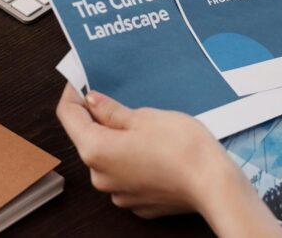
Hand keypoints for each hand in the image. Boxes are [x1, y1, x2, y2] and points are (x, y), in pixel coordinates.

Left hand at [56, 86, 281, 235]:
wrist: (213, 185)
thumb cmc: (182, 148)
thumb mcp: (144, 116)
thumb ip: (112, 110)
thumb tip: (92, 100)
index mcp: (95, 150)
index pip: (68, 116)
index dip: (73, 93)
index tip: (80, 80)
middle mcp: (100, 176)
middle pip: (88, 138)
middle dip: (99, 117)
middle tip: (119, 97)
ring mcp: (118, 192)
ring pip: (108, 157)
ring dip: (118, 139)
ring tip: (145, 124)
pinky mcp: (137, 201)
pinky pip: (126, 173)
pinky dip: (133, 159)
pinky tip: (154, 148)